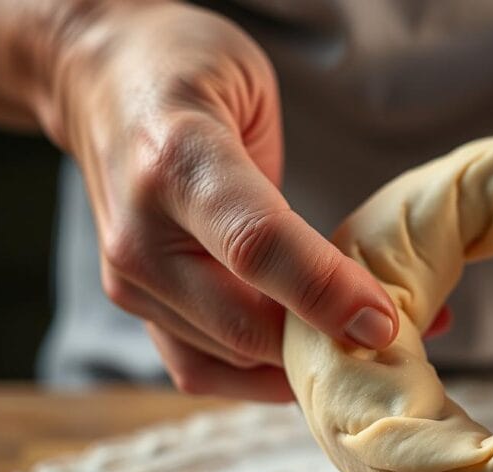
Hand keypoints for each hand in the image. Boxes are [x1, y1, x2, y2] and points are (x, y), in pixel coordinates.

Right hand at [42, 3, 397, 400]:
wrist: (96, 78)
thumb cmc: (187, 73)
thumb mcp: (252, 94)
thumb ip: (295, 190)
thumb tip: (367, 287)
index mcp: (177, 160)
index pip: (257, 246)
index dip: (326, 292)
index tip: (384, 322)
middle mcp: (142, 234)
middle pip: (244, 325)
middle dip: (327, 346)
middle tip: (396, 345)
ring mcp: (130, 279)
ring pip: (229, 360)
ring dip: (302, 368)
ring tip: (365, 354)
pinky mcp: (135, 305)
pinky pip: (202, 370)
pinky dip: (261, 377)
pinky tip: (309, 362)